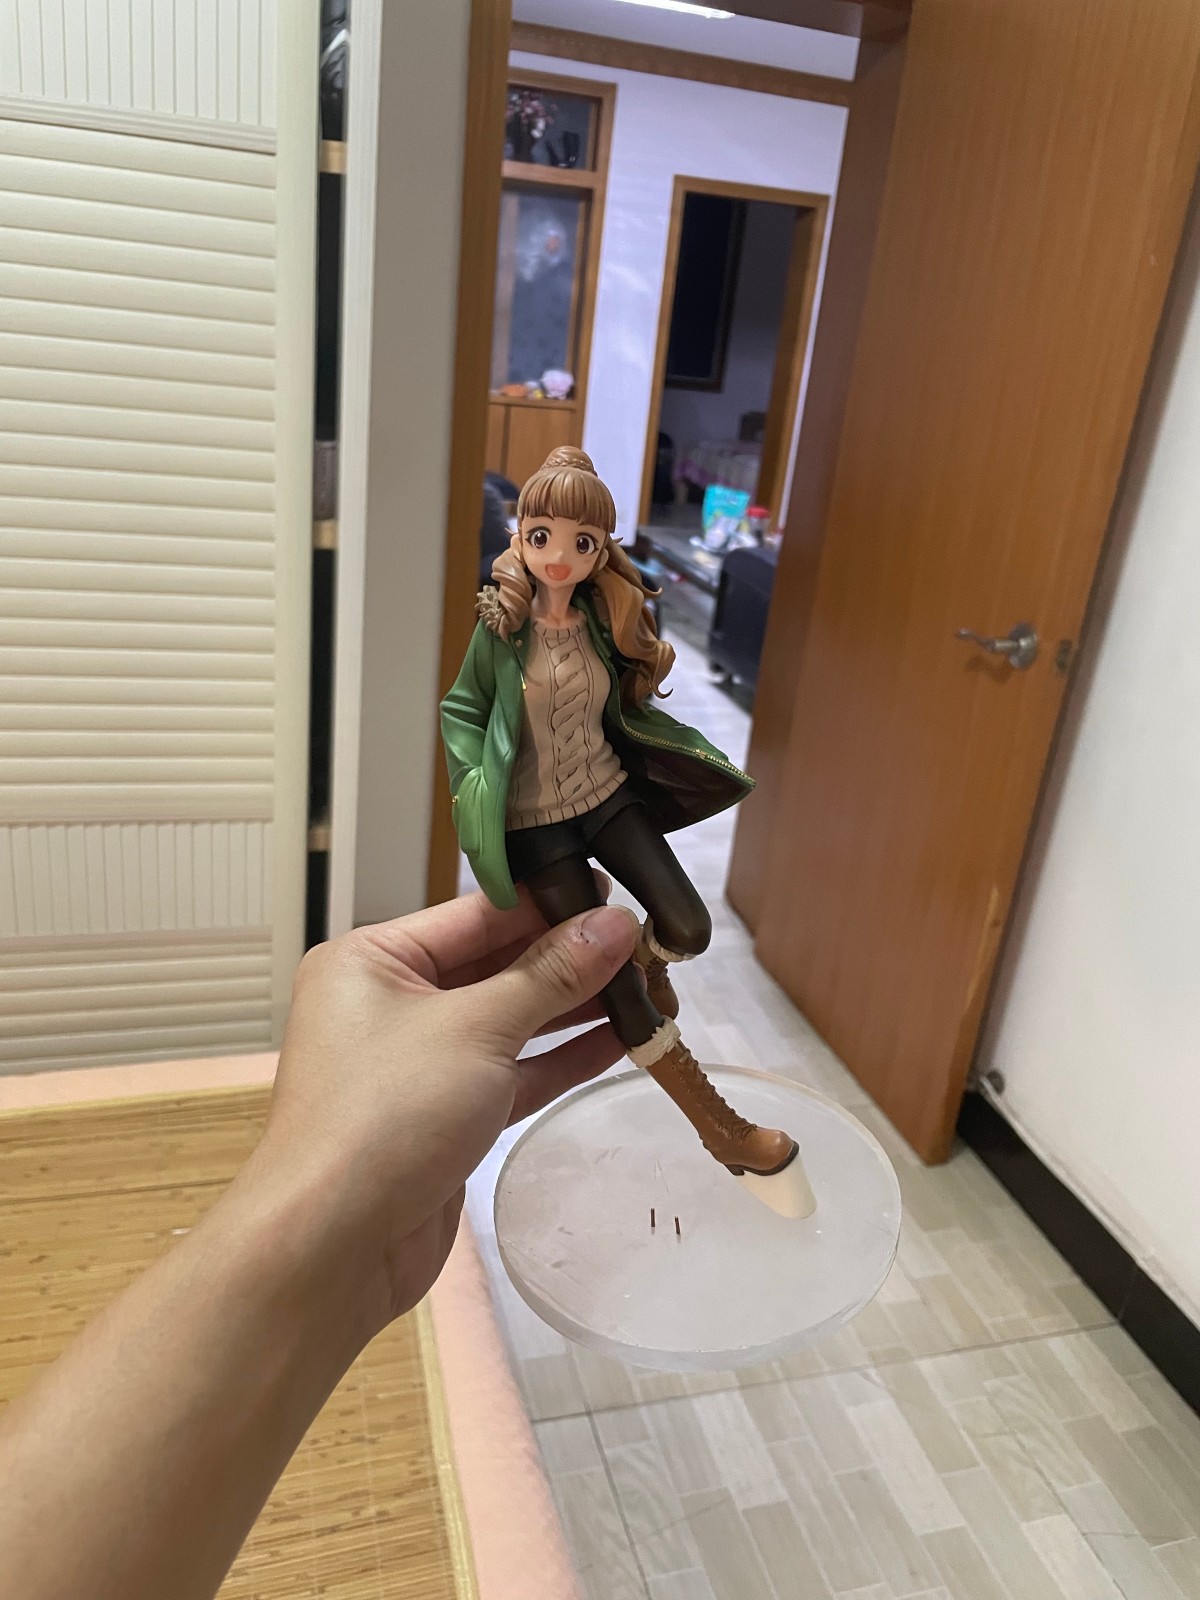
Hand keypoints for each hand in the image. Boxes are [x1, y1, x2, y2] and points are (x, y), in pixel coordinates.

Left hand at [242, 884, 638, 1337]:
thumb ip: (551, 975)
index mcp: (373, 960)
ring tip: (651, 988)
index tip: (620, 891)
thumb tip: (618, 923)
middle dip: (570, 958)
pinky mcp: (445, 1118)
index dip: (550, 902)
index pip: (476, 913)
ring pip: (509, 1020)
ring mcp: (418, 1064)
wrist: (331, 1249)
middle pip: (495, 964)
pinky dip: (560, 1059)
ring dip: (575, 1008)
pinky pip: (511, 1072)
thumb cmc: (387, 1114)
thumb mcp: (475, 1028)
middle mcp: (390, 1003)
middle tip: (649, 944)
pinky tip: (621, 1041)